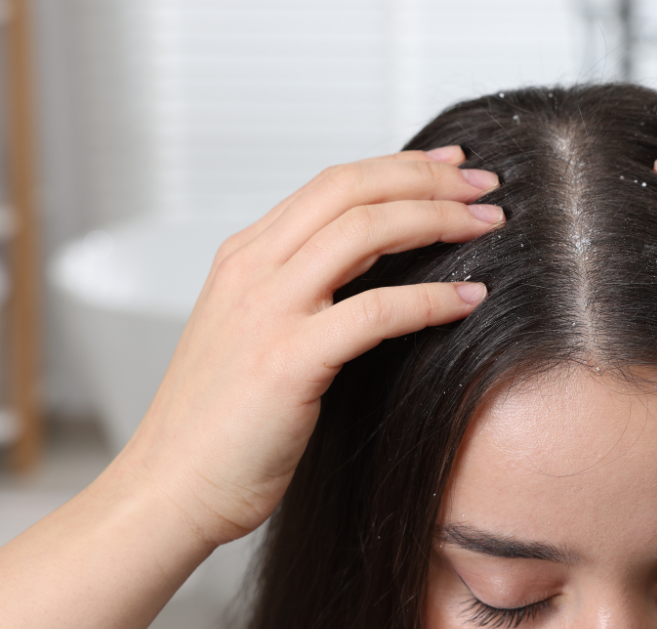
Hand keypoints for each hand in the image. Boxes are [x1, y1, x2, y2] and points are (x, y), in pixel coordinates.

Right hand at [113, 146, 501, 545]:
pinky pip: (377, 311)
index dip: (400, 166)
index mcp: (244, 257)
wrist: (169, 489)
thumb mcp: (252, 331)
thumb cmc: (218, 424)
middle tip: (485, 185)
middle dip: (427, 178)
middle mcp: (251, 270)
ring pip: (366, 231)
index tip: (451, 167)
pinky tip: (470, 299)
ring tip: (488, 226)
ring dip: (438, 220)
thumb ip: (299, 289)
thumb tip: (374, 265)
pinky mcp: (287, 361)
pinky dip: (433, 299)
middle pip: (352, 189)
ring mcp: (266, 312)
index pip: (332, 183)